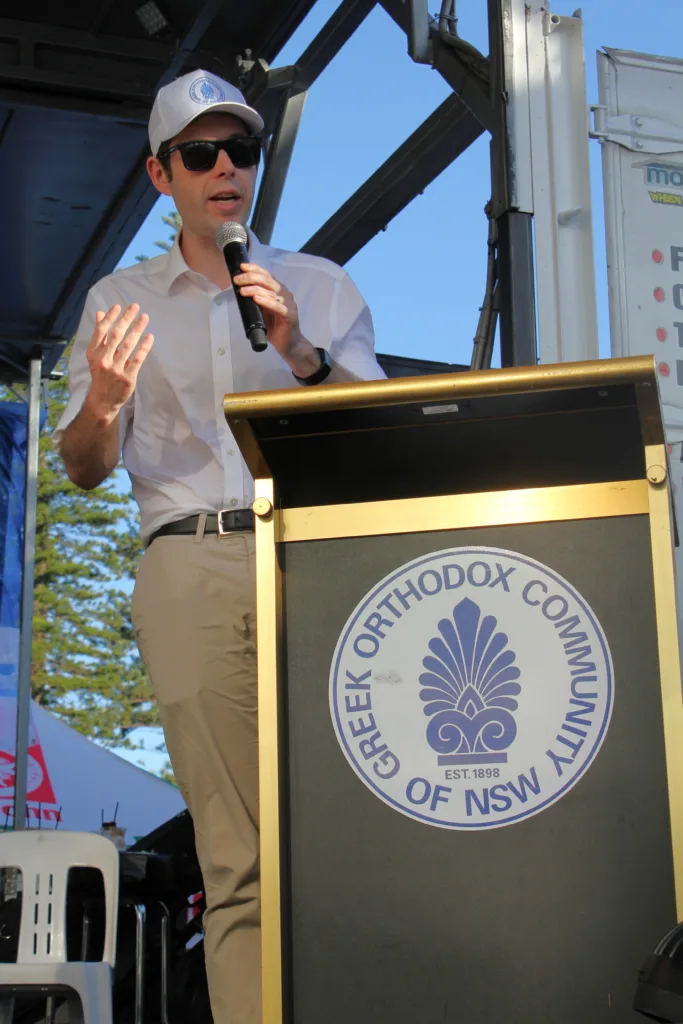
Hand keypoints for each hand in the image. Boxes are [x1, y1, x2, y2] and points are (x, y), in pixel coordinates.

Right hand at [84, 304, 153, 424]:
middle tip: (135, 307)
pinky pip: (137, 359)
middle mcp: (103, 360)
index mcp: (94, 353)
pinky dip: (144, 347)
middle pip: (116, 335)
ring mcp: (116, 369)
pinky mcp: (128, 378)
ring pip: (128, 345)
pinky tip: (150, 337)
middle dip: (126, 319)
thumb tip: (100, 313)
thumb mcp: (96, 355)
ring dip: (137, 329)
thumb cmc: (101, 374)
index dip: (110, 317)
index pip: (101, 331)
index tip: (118, 306)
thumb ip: (99, 335)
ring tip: (145, 317)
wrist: (103, 400)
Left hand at [233, 264, 320, 376]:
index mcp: (278, 291)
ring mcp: (288, 304)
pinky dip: (267, 301)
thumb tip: (240, 290)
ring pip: (272, 292)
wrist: (289, 345)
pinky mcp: (289, 315)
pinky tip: (257, 299)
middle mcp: (284, 294)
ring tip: (243, 290)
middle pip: (268, 280)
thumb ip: (255, 300)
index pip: (267, 275)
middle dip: (251, 277)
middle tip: (237, 279)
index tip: (241, 266)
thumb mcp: (261, 311)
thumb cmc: (275, 327)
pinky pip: (278, 306)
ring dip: (255, 289)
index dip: (255, 269)